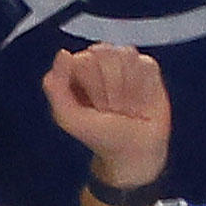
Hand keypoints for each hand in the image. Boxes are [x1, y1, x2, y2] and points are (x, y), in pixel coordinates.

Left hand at [43, 42, 170, 195]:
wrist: (133, 151)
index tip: (91, 104)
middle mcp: (101, 63)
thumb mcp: (68, 117)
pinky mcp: (148, 69)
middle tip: (109, 107)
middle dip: (107, 85)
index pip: (83, 58)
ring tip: (125, 105)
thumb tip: (63, 54)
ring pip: (126, 55)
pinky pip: (146, 64)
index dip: (89, 82)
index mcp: (77, 72)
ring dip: (126, 86)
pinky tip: (141, 100)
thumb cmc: (100, 135)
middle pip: (105, 53)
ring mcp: (125, 64)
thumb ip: (56, 87)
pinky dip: (144, 86)